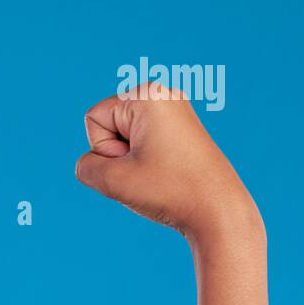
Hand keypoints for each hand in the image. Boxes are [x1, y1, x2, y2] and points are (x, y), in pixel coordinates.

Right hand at [74, 82, 261, 243]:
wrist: (217, 210)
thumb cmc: (169, 191)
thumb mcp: (113, 181)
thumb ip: (86, 168)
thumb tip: (88, 164)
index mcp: (147, 94)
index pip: (94, 118)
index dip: (103, 149)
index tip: (133, 163)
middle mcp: (162, 94)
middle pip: (109, 126)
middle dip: (117, 155)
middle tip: (148, 171)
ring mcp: (175, 111)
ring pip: (125, 139)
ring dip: (130, 163)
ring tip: (159, 175)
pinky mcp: (182, 130)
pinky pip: (142, 146)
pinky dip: (145, 165)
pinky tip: (166, 176)